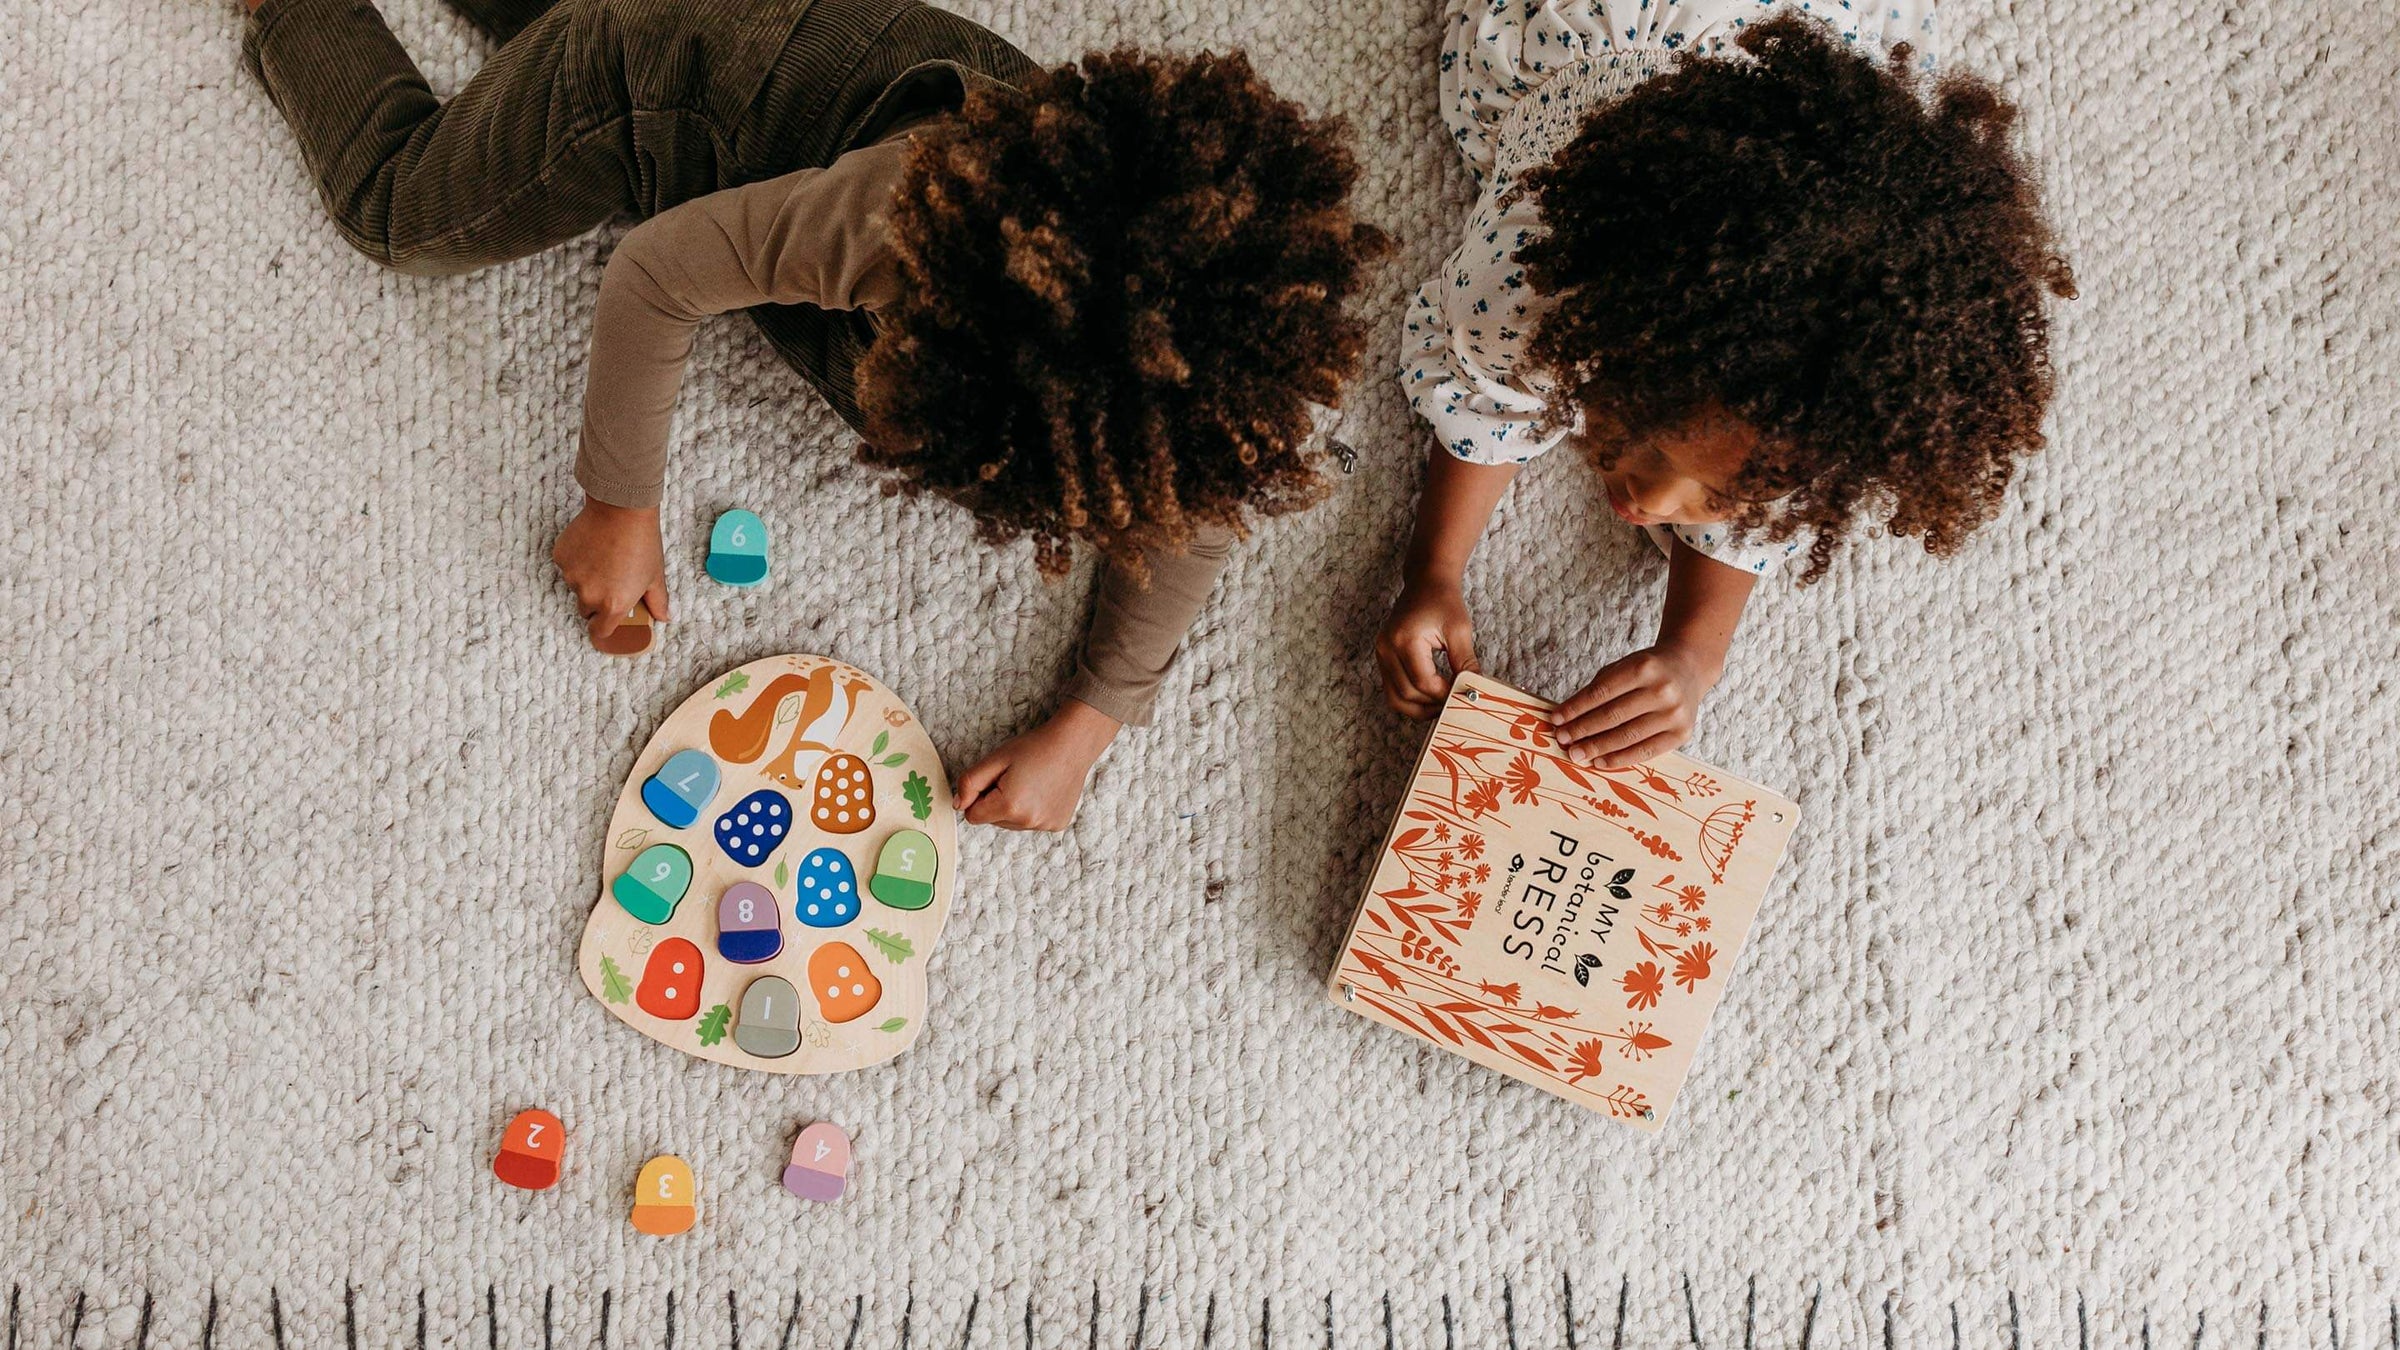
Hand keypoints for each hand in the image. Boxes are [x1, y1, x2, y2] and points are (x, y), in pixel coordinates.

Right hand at [553, 496, 669, 644]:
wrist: (622, 510)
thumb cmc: (642, 544)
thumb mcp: (655, 576)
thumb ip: (658, 602)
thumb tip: (664, 618)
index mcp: (614, 605)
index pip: (600, 632)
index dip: (603, 628)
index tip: (604, 623)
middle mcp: (589, 596)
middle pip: (586, 610)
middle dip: (596, 601)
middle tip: (611, 581)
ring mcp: (572, 576)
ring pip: (575, 586)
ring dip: (585, 579)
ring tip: (604, 558)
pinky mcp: (561, 558)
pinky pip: (566, 566)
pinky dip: (576, 561)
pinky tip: (592, 546)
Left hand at [951, 700, 1120, 830]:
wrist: (1072, 744)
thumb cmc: (1034, 748)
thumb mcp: (995, 759)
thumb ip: (970, 782)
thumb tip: (958, 805)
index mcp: (1010, 806)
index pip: (973, 816)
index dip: (978, 796)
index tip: (993, 779)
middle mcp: (1028, 822)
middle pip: (993, 821)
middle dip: (996, 802)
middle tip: (1015, 777)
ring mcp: (1045, 826)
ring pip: (1012, 823)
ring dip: (1014, 807)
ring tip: (1030, 783)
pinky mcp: (1056, 825)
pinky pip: (1031, 823)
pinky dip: (1032, 810)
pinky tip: (1043, 790)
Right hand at [1375, 576, 1478, 717]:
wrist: (1426, 583)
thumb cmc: (1444, 602)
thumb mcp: (1460, 630)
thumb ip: (1466, 663)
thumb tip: (1474, 692)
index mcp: (1404, 639)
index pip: (1423, 682)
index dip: (1445, 695)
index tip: (1465, 695)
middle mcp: (1386, 648)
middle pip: (1407, 695)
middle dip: (1433, 705)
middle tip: (1456, 704)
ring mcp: (1381, 654)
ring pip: (1395, 698)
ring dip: (1419, 709)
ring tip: (1443, 707)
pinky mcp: (1383, 658)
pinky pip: (1393, 690)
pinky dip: (1411, 700)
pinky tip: (1431, 699)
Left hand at [1549, 644, 1723, 767]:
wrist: (1687, 670)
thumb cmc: (1646, 671)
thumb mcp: (1622, 668)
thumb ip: (1597, 690)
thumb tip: (1565, 720)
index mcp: (1644, 667)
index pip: (1601, 692)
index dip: (1575, 708)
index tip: (1555, 720)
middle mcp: (1663, 690)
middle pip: (1613, 716)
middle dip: (1582, 730)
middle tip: (1561, 740)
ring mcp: (1675, 714)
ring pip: (1627, 736)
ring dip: (1597, 747)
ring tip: (1575, 754)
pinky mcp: (1681, 734)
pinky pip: (1645, 752)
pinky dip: (1619, 759)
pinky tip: (1599, 762)